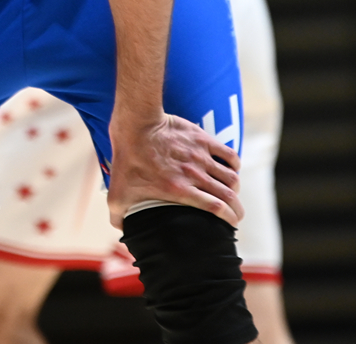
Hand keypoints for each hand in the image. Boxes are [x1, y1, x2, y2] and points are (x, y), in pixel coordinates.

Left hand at [106, 113, 242, 228]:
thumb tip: (120, 231)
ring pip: (231, 177)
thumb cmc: (127, 160)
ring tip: (233, 194)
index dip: (229, 218)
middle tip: (237, 215)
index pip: (215, 208)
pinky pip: (228, 154)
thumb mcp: (117, 193)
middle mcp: (194, 175)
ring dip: (235, 188)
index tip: (232, 224)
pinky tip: (232, 169)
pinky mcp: (202, 140)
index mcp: (179, 190)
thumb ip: (119, 216)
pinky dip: (234, 165)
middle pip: (228, 195)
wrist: (135, 125)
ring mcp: (200, 156)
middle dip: (237, 209)